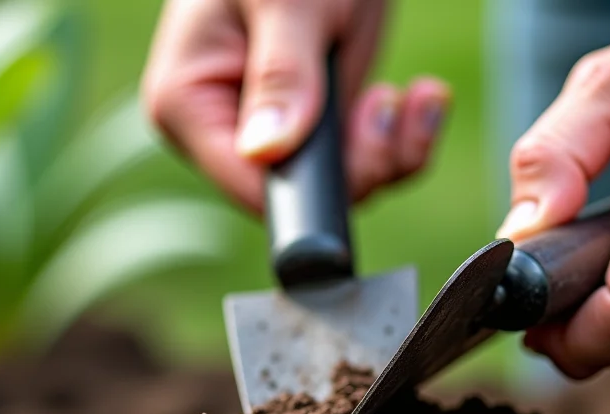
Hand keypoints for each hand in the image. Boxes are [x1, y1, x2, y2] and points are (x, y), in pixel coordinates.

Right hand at [142, 0, 450, 211]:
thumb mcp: (285, 1)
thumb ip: (281, 73)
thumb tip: (266, 151)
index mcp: (188, 103)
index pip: (248, 186)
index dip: (311, 192)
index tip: (364, 142)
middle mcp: (226, 128)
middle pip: (298, 197)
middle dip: (362, 163)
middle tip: (390, 103)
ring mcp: (273, 129)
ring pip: (340, 185)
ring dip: (391, 150)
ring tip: (413, 95)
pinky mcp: (317, 122)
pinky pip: (363, 160)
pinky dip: (402, 139)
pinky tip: (421, 96)